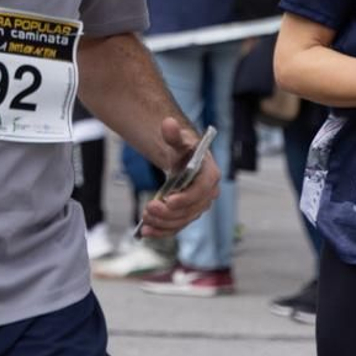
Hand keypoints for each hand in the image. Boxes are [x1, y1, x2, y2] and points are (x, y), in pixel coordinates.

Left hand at [136, 117, 220, 238]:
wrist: (182, 158)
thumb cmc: (183, 147)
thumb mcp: (177, 138)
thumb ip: (173, 133)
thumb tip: (168, 123)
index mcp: (210, 175)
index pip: (201, 190)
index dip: (185, 197)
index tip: (167, 200)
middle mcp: (207, 194)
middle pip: (191, 209)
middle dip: (170, 213)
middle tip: (149, 208)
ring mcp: (197, 206)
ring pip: (183, 220)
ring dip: (164, 223)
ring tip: (145, 220)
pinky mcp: (186, 214)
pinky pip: (177, 226)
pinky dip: (162, 231)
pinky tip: (146, 233)